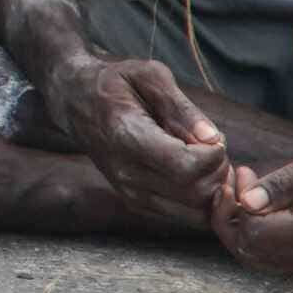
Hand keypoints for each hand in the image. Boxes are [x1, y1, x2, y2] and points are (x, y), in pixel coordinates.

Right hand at [48, 53, 238, 223]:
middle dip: (217, 171)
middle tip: (213, 147)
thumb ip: (181, 107)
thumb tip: (213, 139)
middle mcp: (125, 172)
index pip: (185, 167)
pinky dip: (201, 201)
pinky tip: (195, 172)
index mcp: (126, 135)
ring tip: (204, 159)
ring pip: (194, 212)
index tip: (214, 138)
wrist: (76, 101)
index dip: (213, 157)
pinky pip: (184, 216)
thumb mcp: (149, 75)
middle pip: (194, 192)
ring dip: (211, 188)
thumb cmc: (115, 83)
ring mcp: (128, 192)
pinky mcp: (135, 203)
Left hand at [212, 125, 292, 273]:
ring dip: (243, 229)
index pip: (256, 232)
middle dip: (230, 218)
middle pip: (253, 253)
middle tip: (235, 181)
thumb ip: (289, 179)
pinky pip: (282, 258)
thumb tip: (249, 199)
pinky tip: (264, 205)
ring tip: (246, 190)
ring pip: (264, 260)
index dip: (235, 204)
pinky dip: (261, 237)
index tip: (241, 172)